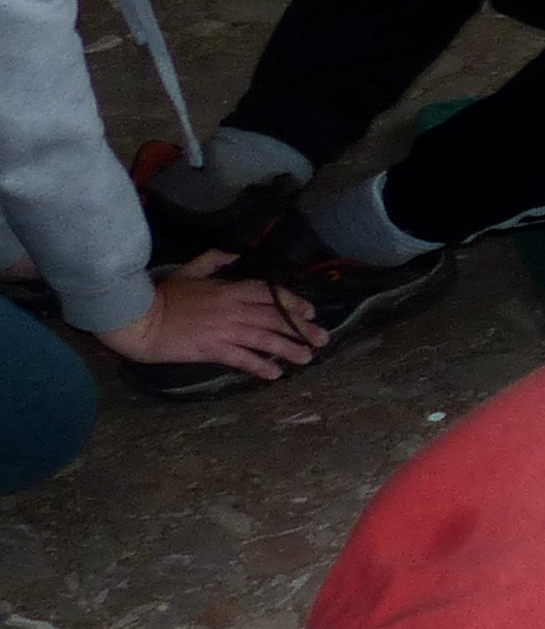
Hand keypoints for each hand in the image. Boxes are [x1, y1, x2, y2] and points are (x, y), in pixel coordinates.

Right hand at [94, 251, 323, 378]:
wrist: (139, 318)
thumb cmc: (163, 295)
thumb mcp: (189, 271)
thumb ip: (213, 261)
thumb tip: (234, 254)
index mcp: (227, 289)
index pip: (268, 293)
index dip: (291, 302)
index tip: (310, 312)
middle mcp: (232, 309)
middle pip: (274, 317)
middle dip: (300, 328)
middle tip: (322, 339)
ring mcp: (224, 330)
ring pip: (264, 339)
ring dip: (288, 348)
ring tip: (307, 357)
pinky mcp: (212, 349)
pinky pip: (242, 358)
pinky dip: (260, 366)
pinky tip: (275, 374)